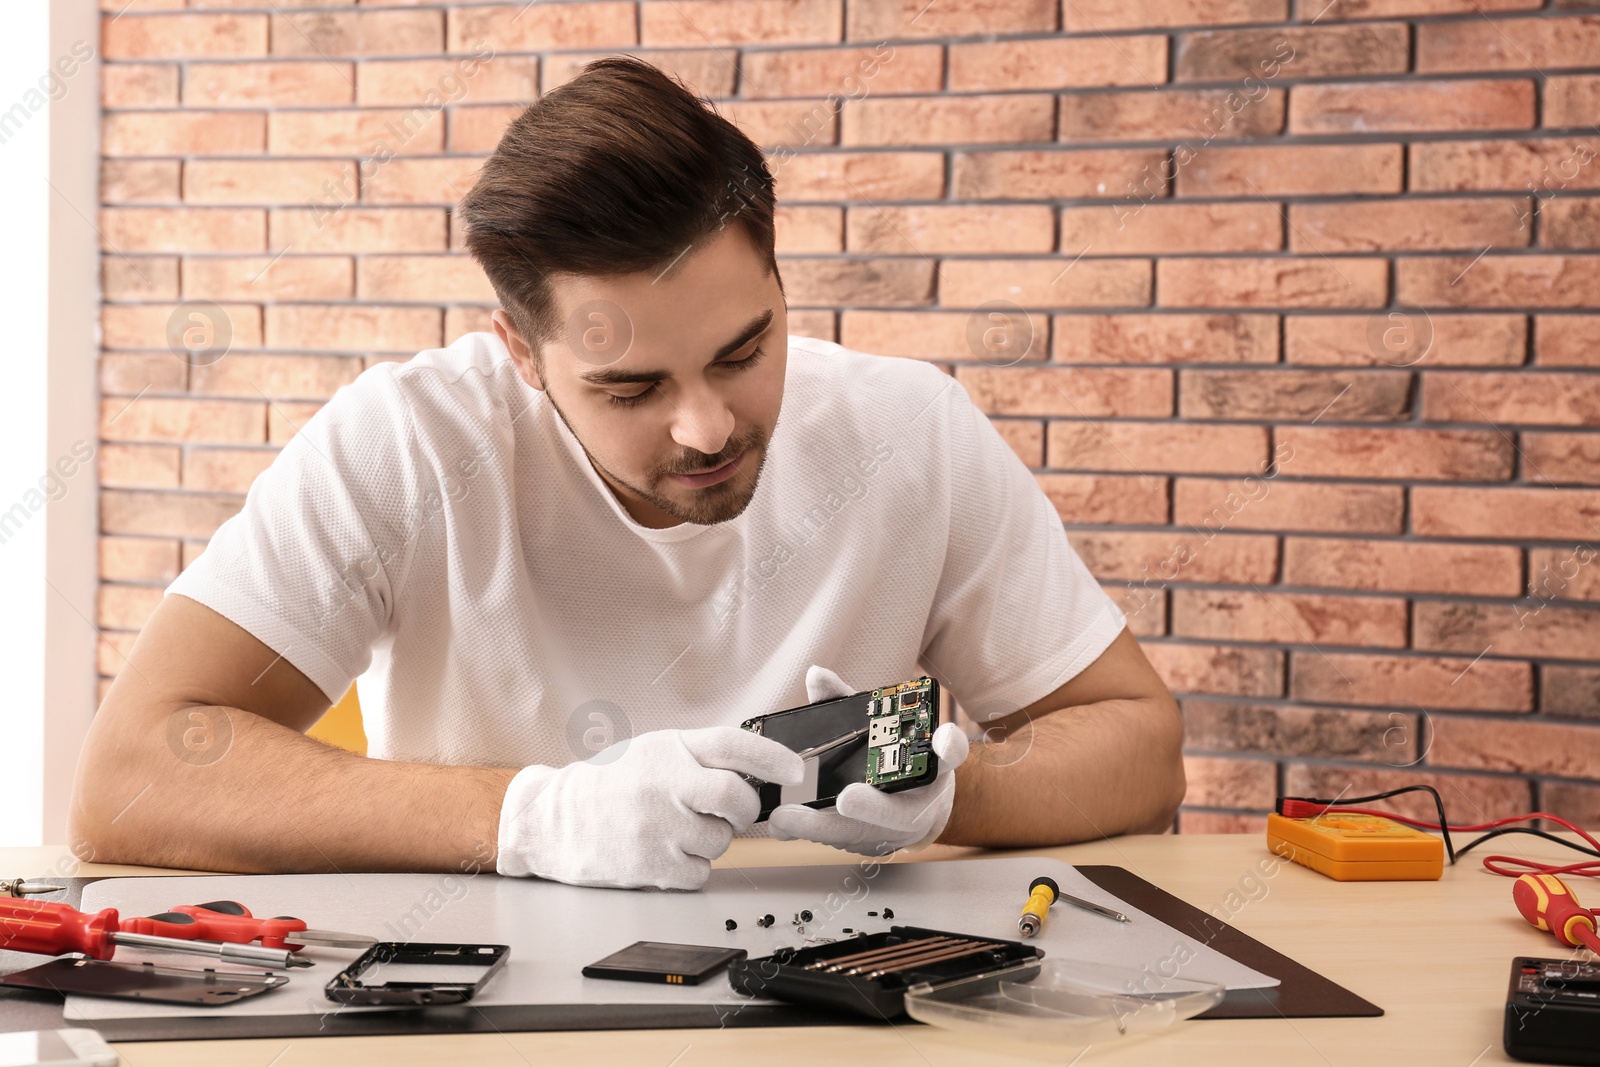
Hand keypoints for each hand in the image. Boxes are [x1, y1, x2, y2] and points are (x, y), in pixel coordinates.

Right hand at [495, 727, 803, 889]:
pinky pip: (700, 872)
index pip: (732, 746)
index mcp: (668, 749)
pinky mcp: (650, 867)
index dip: (771, 757)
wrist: (551, 821)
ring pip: (721, 840)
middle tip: (728, 809)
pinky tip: (667, 851)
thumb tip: (759, 770)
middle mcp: (664, 785)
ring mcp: (657, 828)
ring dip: (713, 839)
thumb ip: (700, 756)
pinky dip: (692, 866)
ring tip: (679, 828)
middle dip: (743, 808)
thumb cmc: (611, 783)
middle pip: (736, 798)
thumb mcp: (654, 751)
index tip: (796, 771)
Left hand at [767, 666, 969, 855]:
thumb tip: (816, 675)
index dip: (948, 746)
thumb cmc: (894, 755)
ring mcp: (898, 830)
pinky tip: (783, 826)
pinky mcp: (875, 845)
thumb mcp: (878, 724)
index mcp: (932, 764)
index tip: (942, 737)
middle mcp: (923, 801)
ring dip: (825, 827)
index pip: (949, 754)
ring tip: (788, 818)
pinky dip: (814, 834)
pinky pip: (845, 842)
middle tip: (845, 800)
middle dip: (871, 808)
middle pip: (902, 811)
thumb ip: (848, 701)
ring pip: (867, 834)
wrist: (918, 802)